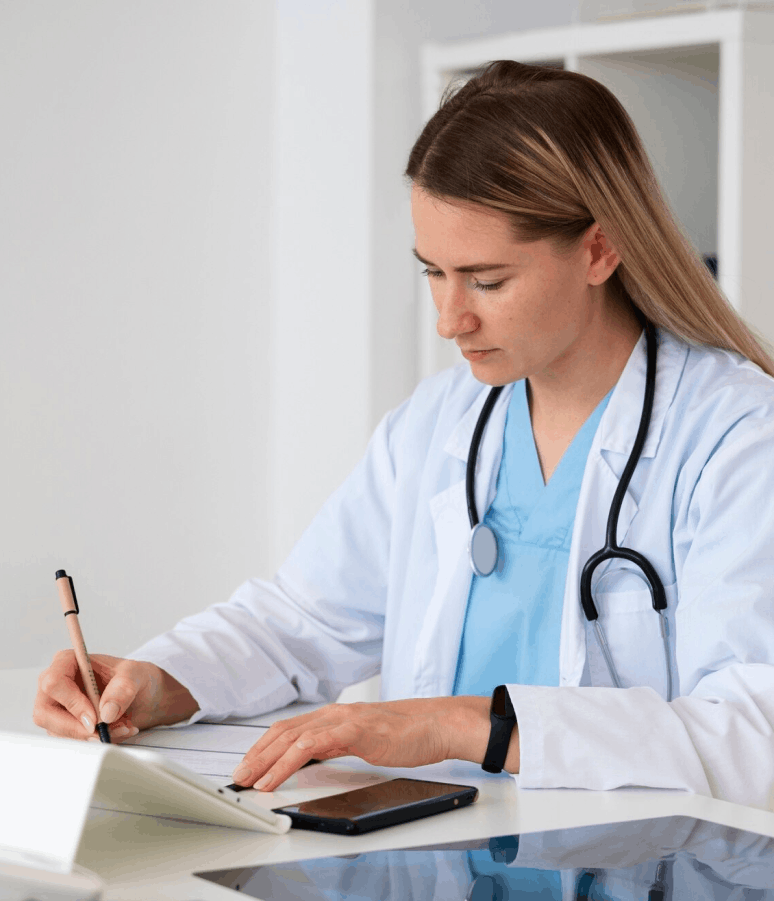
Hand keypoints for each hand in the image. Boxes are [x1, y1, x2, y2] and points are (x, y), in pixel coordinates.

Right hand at [33, 650, 198, 741]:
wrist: (144, 696)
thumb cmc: (135, 677)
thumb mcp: (136, 675)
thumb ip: (123, 688)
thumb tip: (106, 713)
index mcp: (67, 662)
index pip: (54, 682)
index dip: (72, 703)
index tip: (94, 718)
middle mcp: (56, 685)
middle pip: (45, 713)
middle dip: (76, 728)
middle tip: (103, 733)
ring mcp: (58, 707)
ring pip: (58, 731)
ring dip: (91, 736)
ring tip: (122, 727)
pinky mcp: (65, 726)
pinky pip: (71, 740)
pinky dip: (96, 740)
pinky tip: (118, 731)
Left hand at [230, 695, 495, 790]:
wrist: (436, 724)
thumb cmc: (407, 734)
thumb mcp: (363, 740)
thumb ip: (337, 744)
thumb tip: (313, 757)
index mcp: (334, 715)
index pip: (289, 728)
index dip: (265, 747)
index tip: (249, 765)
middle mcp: (333, 713)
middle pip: (282, 731)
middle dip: (256, 755)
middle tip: (238, 776)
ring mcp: (341, 719)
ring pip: (290, 738)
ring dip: (264, 761)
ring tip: (248, 781)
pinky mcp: (351, 730)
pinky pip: (309, 746)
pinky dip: (286, 763)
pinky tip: (275, 779)